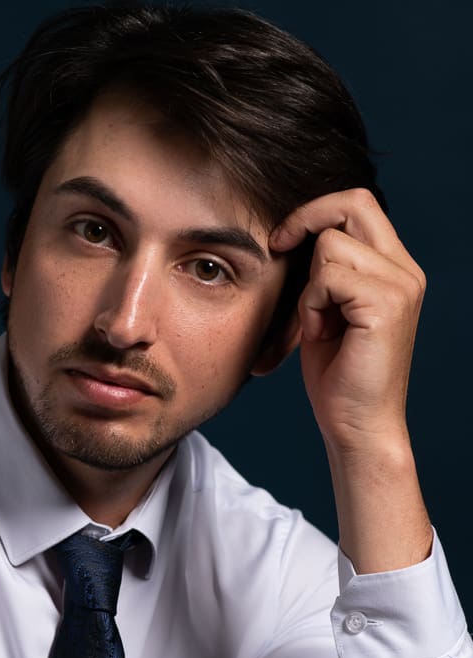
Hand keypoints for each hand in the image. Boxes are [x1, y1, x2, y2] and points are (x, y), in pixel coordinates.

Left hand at [269, 190, 430, 571]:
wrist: (357, 426)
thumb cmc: (338, 377)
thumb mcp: (327, 311)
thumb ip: (324, 272)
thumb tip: (294, 234)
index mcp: (395, 269)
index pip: (358, 205)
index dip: (314, 212)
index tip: (281, 240)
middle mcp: (406, 271)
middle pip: (353, 203)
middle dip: (306, 220)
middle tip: (278, 247)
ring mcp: (401, 286)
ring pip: (331, 245)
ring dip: (308, 286)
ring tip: (317, 324)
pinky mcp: (386, 305)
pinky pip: (328, 277)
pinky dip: (312, 305)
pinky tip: (321, 334)